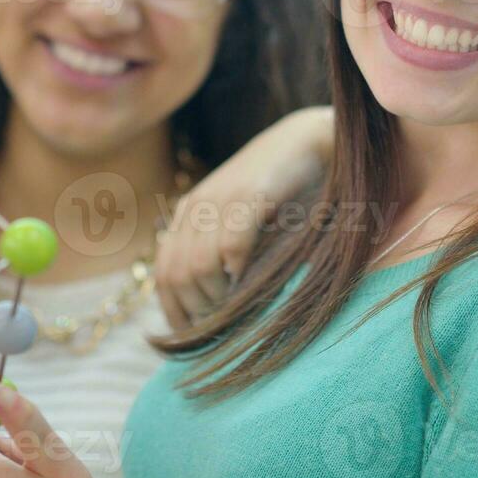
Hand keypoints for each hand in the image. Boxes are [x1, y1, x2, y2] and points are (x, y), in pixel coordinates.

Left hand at [155, 105, 333, 330]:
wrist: (312, 140)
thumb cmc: (286, 190)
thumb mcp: (244, 221)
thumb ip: (224, 251)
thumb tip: (213, 308)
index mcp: (190, 213)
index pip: (164, 273)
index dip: (175, 311)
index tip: (195, 337)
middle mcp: (197, 206)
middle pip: (176, 275)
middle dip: (196, 310)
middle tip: (223, 326)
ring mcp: (221, 199)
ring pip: (197, 266)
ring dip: (216, 297)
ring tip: (238, 307)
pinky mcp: (250, 195)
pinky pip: (230, 245)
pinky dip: (236, 270)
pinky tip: (248, 278)